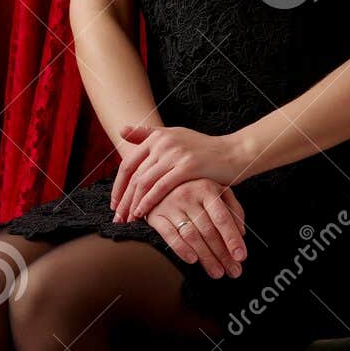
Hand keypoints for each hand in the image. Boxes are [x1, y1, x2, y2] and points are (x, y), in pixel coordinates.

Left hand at [110, 124, 245, 222]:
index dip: (118, 186)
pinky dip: (148, 201)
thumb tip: (121, 130)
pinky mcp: (187, 166)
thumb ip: (148, 135)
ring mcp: (175, 153)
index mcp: (158, 136)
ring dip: (132, 204)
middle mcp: (163, 142)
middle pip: (133, 175)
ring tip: (127, 219)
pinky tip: (142, 213)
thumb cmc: (204, 150)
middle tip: (117, 217)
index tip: (115, 204)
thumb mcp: (175, 137)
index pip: (129, 163)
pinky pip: (160, 187)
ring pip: (144, 182)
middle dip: (123, 199)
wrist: (234, 152)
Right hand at [143, 179, 247, 277]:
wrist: (160, 180)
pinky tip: (193, 261)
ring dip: (206, 257)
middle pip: (208, 231)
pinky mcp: (156, 215)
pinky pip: (169, 235)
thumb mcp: (218, 191)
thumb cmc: (196, 189)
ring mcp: (170, 205)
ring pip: (191, 236)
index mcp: (207, 188)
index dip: (232, 238)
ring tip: (217, 272)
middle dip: (222, 254)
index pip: (222, 218)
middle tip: (234, 271)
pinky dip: (181, 249)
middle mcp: (188, 195)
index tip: (241, 256)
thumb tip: (242, 233)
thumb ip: (233, 209)